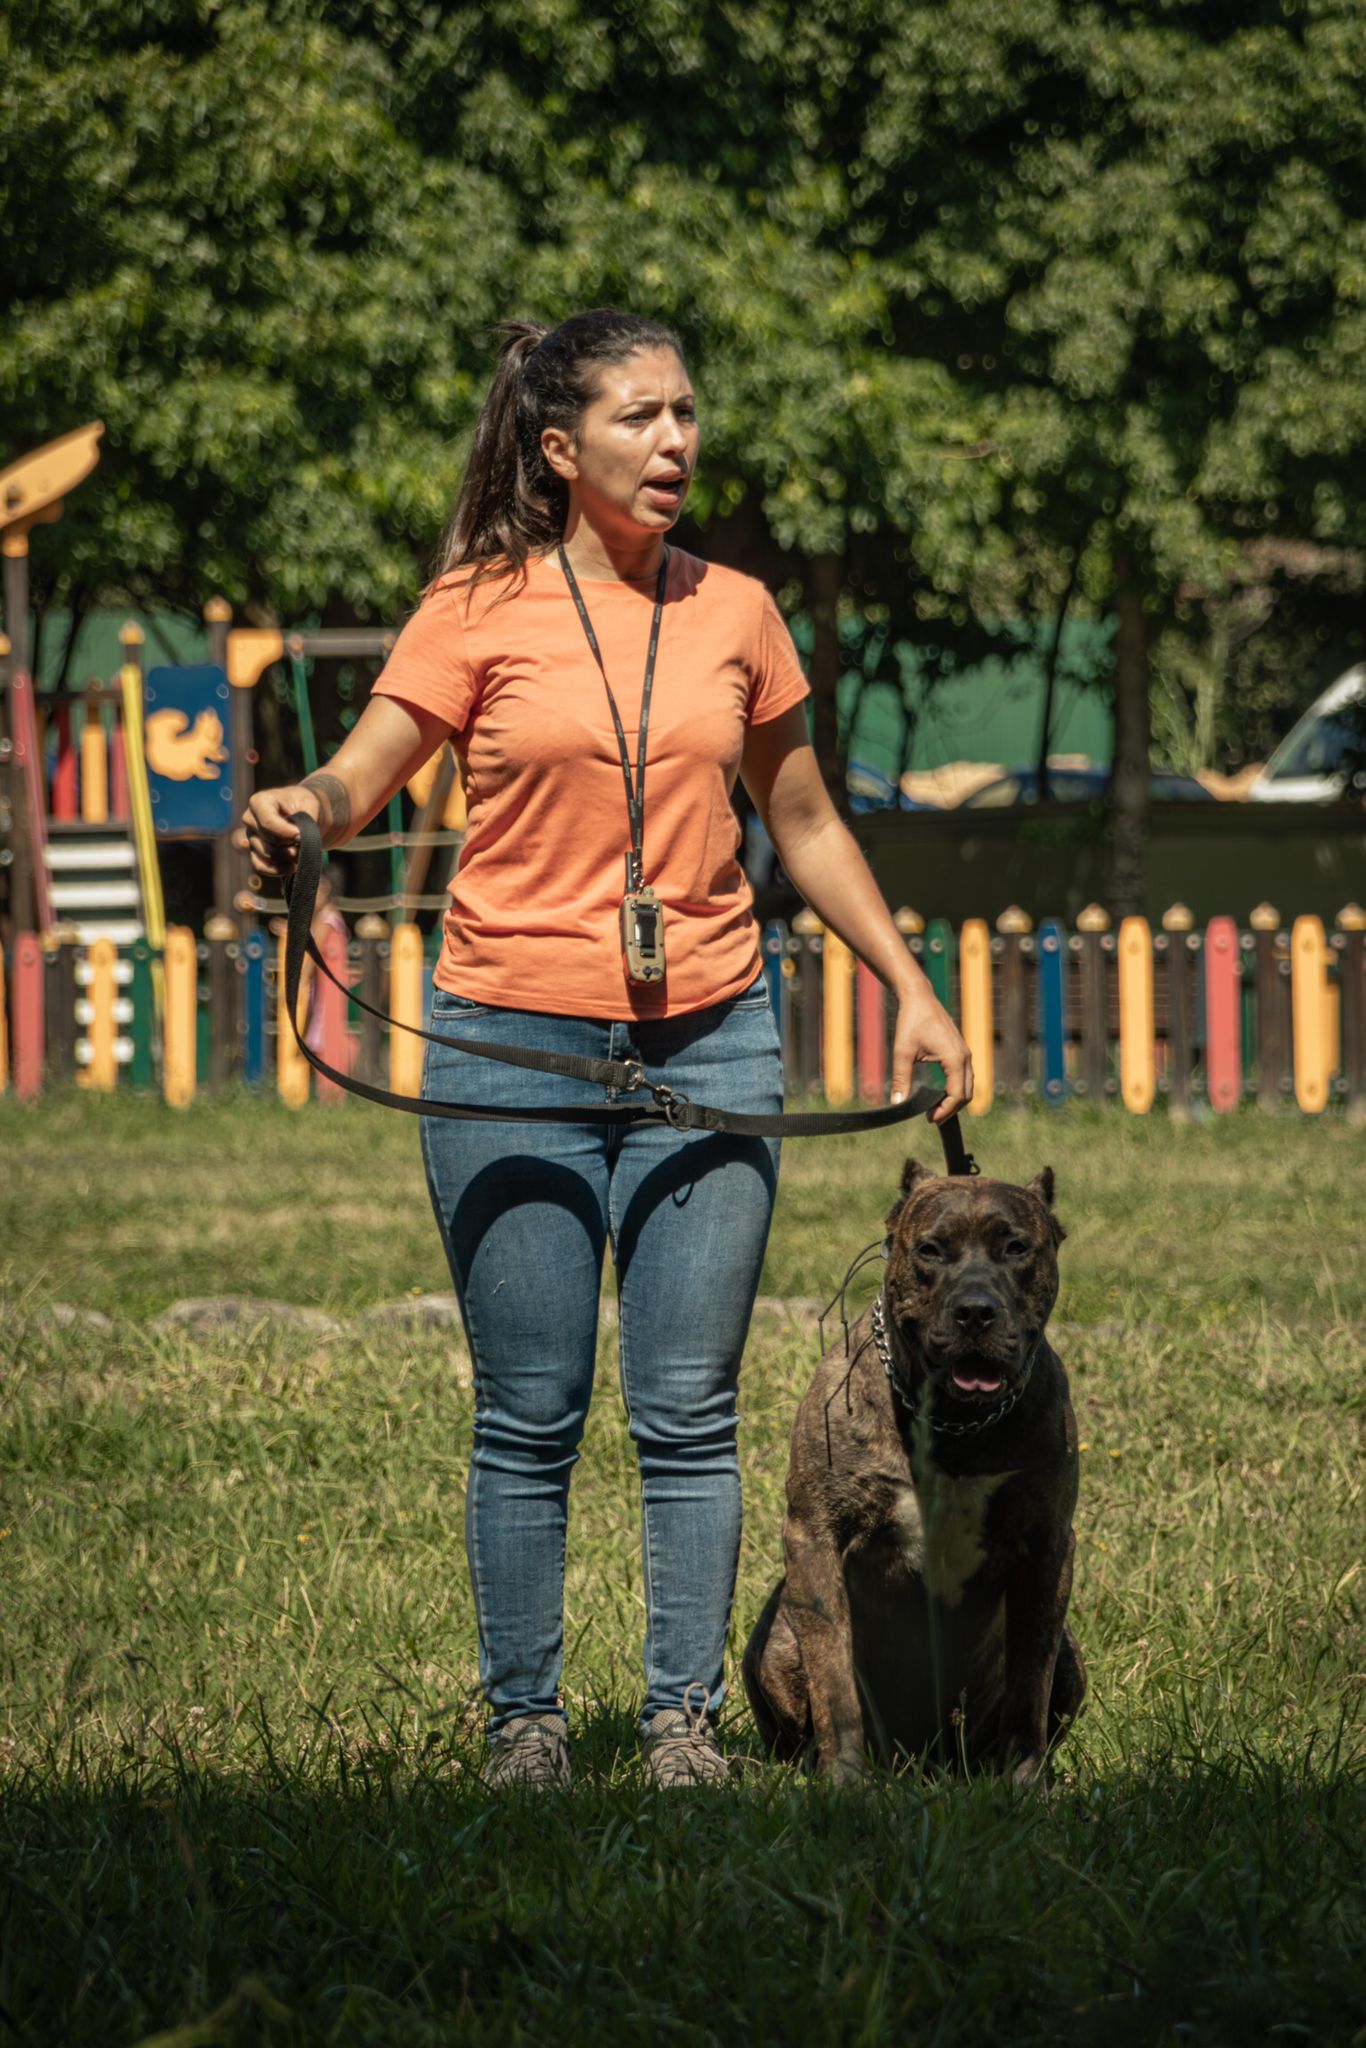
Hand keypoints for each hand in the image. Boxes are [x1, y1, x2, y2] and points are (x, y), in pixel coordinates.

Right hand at [235, 786, 321, 876]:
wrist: (304, 813)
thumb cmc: (305, 805)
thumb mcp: (310, 804)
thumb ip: (306, 820)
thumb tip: (299, 840)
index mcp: (260, 801)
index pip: (267, 821)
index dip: (285, 832)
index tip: (300, 836)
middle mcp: (250, 819)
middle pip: (268, 840)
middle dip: (289, 845)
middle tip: (305, 844)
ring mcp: (251, 837)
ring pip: (266, 855)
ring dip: (287, 857)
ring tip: (302, 852)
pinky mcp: (255, 852)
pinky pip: (260, 867)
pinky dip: (278, 870)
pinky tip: (293, 867)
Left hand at [890, 984, 973, 1121]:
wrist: (919, 998)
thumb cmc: (911, 1022)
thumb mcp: (902, 1052)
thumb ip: (901, 1079)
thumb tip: (897, 1103)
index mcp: (954, 1058)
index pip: (957, 1094)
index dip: (945, 1111)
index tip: (929, 1119)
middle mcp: (964, 1056)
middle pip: (967, 1094)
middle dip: (952, 1109)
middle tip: (932, 1118)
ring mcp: (965, 1053)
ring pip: (968, 1085)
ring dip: (955, 1100)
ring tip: (935, 1109)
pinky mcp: (960, 1051)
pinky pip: (965, 1076)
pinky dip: (956, 1089)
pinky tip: (939, 1095)